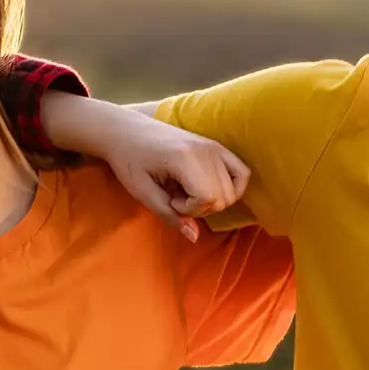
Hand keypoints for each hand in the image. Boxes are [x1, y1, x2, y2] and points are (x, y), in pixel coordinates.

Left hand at [78, 117, 248, 241]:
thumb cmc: (129, 161)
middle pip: (222, 197)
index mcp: (184, 158)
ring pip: (232, 190)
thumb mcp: (142, 192)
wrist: (125, 132)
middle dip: (199, 207)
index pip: (207, 198)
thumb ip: (169, 215)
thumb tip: (194, 237)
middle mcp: (206, 150)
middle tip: (175, 196)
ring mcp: (214, 146)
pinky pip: (242, 173)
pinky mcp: (217, 146)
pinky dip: (232, 187)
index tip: (169, 201)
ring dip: (211, 199)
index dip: (189, 210)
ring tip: (186, 190)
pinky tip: (209, 188)